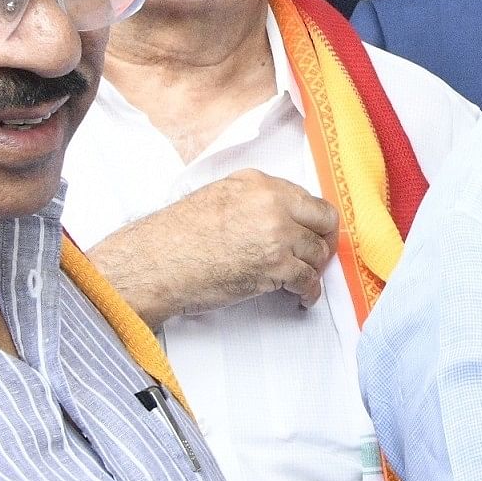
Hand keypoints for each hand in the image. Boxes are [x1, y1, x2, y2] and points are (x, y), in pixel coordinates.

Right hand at [89, 171, 339, 322]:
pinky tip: (302, 297)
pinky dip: (309, 293)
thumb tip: (280, 218)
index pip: (306, 198)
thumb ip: (254, 202)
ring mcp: (277, 234)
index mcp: (257, 183)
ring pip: (318, 253)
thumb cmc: (177, 237)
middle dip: (325, 240)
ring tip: (301, 280)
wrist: (156, 263)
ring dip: (313, 270)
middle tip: (319, 256)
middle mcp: (272, 203)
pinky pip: (309, 280)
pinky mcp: (276, 265)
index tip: (313, 233)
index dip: (313, 220)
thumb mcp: (218, 199)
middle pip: (324, 220)